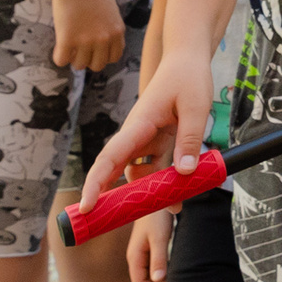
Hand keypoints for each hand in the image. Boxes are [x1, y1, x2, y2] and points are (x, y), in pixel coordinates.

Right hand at [50, 0, 130, 72]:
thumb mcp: (111, 13)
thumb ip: (109, 31)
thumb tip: (102, 48)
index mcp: (117, 32)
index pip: (113, 58)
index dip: (102, 56)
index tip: (94, 50)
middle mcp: (104, 39)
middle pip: (97, 66)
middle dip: (88, 60)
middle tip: (80, 49)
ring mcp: (86, 40)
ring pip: (79, 65)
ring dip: (73, 58)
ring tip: (70, 45)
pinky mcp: (67, 39)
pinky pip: (61, 61)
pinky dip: (59, 57)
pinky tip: (59, 46)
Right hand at [80, 55, 208, 208]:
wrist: (188, 58)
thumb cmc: (189, 77)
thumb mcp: (196, 106)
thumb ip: (190, 139)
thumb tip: (184, 174)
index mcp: (138, 125)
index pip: (110, 157)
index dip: (96, 183)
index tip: (86, 206)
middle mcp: (137, 134)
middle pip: (118, 170)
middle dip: (113, 197)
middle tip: (112, 223)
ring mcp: (146, 139)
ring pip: (142, 172)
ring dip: (152, 191)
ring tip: (175, 207)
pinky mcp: (159, 140)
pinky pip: (158, 165)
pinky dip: (166, 179)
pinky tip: (183, 190)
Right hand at [126, 211, 172, 281]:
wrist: (157, 197)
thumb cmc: (157, 216)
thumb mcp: (160, 238)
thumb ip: (158, 259)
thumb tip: (158, 280)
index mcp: (135, 256)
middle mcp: (136, 256)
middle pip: (144, 281)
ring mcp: (142, 252)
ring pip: (149, 273)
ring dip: (161, 281)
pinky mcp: (150, 246)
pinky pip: (154, 264)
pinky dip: (163, 271)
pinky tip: (174, 271)